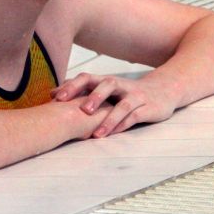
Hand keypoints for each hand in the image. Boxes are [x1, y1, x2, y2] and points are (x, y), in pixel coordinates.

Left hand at [52, 73, 177, 137]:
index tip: (55, 97)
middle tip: (80, 110)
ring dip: (108, 119)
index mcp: (107, 80)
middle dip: (93, 96)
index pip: (87, 77)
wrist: (163, 90)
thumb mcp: (106, 89)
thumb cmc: (126, 93)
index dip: (72, 86)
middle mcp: (121, 85)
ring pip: (122, 104)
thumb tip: (51, 94)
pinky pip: (135, 116)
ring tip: (96, 134)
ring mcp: (135, 96)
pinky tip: (114, 135)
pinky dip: (123, 125)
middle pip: (106, 84)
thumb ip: (82, 91)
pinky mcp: (147, 107)